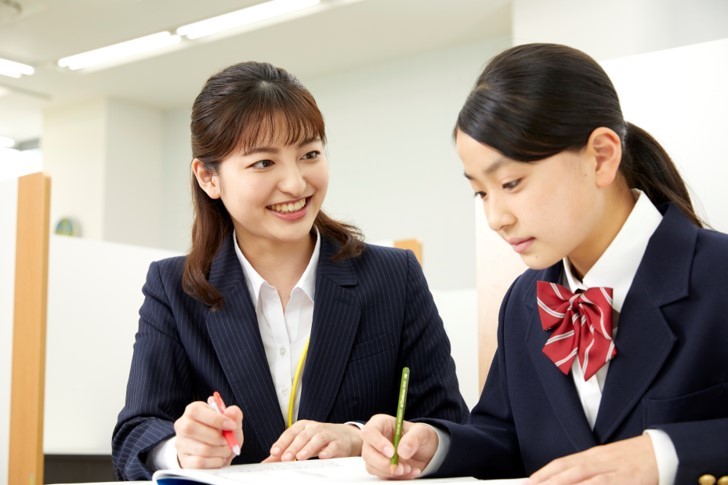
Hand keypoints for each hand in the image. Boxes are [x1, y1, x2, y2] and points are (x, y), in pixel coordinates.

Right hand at [174, 401, 243, 468]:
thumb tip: (232, 411)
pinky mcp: (184, 461)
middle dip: (216, 437)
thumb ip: (234, 415)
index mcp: (193, 410)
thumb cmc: (222, 433)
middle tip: (228, 441)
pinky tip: (220, 458)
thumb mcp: (231, 422)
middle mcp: (182, 425)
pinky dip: (215, 461)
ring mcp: (181, 444)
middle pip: (192, 429)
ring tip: (226, 450)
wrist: (217, 452)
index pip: (196, 411)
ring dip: (220, 451)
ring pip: (200, 448)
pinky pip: (200, 462)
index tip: (232, 426)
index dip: (216, 419)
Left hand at [263, 420, 361, 461]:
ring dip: (309, 448)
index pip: (290, 433)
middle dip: (293, 447)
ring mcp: (327, 434)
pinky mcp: (338, 443)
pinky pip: (333, 446)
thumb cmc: (318, 439)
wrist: (344, 436)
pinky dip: (328, 451)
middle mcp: (314, 428)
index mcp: (303, 427)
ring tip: (300, 457)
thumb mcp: (300, 442)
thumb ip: (284, 451)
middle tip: (285, 457)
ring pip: (318, 439)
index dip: (282, 442)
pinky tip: (322, 456)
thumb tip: (266, 462)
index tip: (274, 452)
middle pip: (303, 436)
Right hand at [361, 414, 438, 479]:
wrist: (426, 451)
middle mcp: (375, 439)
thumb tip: (402, 451)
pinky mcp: (381, 468)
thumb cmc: (420, 436)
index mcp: (380, 423)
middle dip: (383, 463)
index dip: (378, 443)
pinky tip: (410, 472)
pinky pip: (383, 476)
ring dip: (390, 472)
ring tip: (408, 469)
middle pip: (367, 452)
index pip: (370, 432)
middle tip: (400, 467)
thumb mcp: (422, 432)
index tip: (392, 453)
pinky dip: (397, 477)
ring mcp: (376, 454)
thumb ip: (413, 438)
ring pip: (372, 467)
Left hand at [526, 435, 657, 484]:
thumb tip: (569, 480)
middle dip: (546, 480)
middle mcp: (599, 460)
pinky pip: (603, 484)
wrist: (665, 451)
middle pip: (567, 469)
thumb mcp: (610, 462)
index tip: (530, 481)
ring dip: (559, 484)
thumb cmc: (637, 459)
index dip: (544, 473)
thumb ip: (591, 471)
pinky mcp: (627, 478)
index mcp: (594, 455)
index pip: (563, 463)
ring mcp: (612, 469)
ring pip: (580, 476)